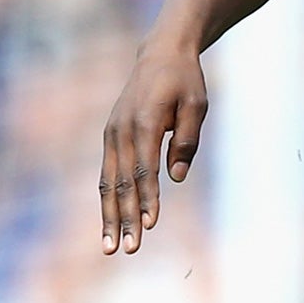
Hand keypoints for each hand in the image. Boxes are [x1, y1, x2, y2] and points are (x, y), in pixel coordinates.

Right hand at [99, 38, 206, 254]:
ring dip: (109, 216)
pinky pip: (107, 173)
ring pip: (107, 182)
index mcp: (143, 123)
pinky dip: (108, 198)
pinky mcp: (111, 136)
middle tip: (128, 249)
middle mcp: (121, 131)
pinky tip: (110, 221)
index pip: (144, 170)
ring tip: (111, 246)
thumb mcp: (196, 104)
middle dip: (124, 219)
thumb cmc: (184, 80)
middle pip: (121, 183)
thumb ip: (186, 139)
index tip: (151, 224)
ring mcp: (112, 134)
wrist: (160, 54)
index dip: (147, 199)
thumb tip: (175, 177)